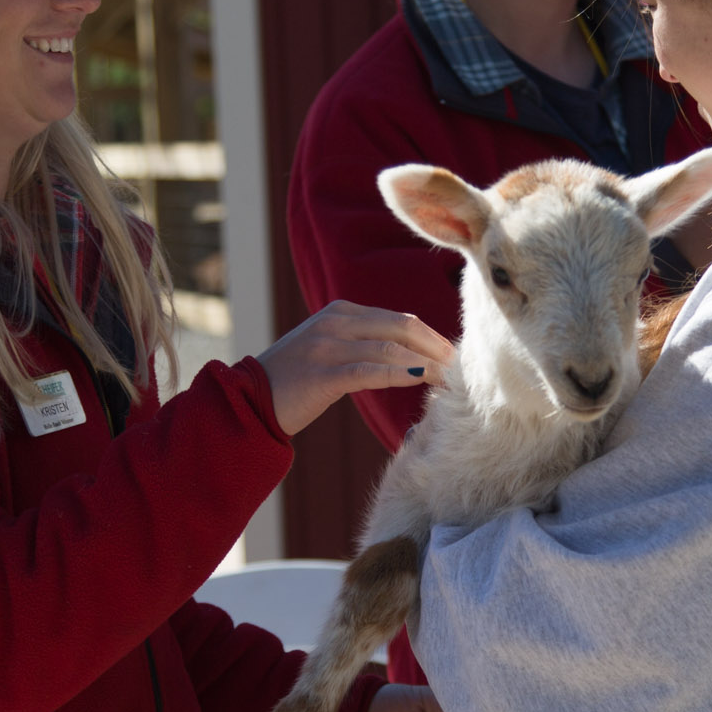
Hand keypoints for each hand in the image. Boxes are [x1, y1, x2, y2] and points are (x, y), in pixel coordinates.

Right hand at [257, 301, 451, 436]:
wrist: (250, 399)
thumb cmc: (294, 381)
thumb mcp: (328, 351)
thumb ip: (363, 346)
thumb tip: (409, 357)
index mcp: (340, 312)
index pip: (398, 319)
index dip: (432, 337)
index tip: (454, 357)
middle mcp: (335, 322)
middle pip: (401, 327)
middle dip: (436, 347)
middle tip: (461, 369)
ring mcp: (327, 345)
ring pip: (390, 348)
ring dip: (425, 364)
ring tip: (448, 380)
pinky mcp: (322, 373)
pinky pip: (369, 371)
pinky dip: (398, 374)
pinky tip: (418, 380)